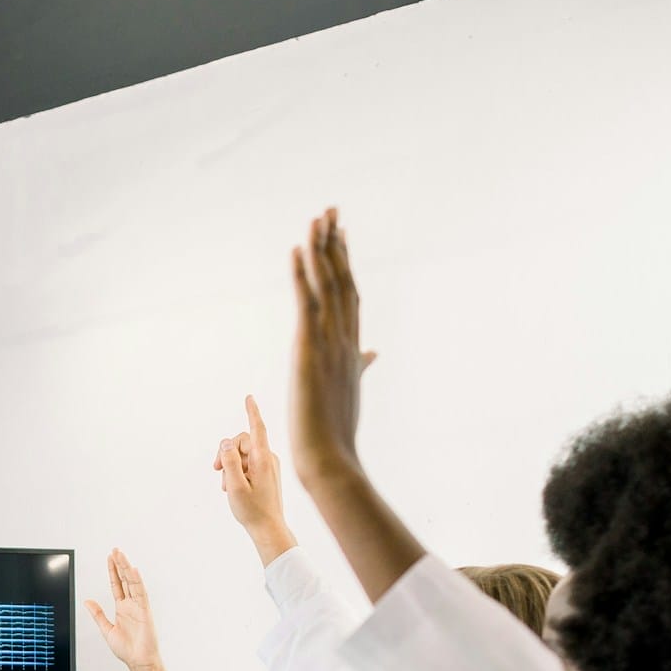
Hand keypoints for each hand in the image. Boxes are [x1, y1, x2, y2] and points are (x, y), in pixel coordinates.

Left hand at [84, 549, 171, 670]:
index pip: (117, 585)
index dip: (113, 571)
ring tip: (121, 555)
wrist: (138, 661)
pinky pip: (141, 594)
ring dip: (126, 569)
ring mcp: (139, 607)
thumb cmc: (127, 648)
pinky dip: (137, 582)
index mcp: (122, 608)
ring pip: (132, 583)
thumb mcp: (106, 629)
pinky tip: (133, 571)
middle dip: (120, 565)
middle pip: (125, 580)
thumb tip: (87, 601)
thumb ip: (98, 614)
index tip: (110, 558)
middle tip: (115, 550)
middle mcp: (131, 604)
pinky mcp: (145, 612)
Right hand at [216, 395, 295, 565]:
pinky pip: (247, 464)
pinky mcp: (266, 473)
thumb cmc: (252, 510)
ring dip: (230, 467)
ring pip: (242, 455)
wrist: (268, 528)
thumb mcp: (235, 486)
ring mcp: (268, 465)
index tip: (249, 397)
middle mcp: (268, 458)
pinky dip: (237, 472)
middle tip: (215, 470)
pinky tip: (233, 488)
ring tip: (227, 487)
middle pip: (242, 442)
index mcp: (263, 459)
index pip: (256, 429)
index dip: (251, 412)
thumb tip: (226, 442)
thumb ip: (230, 462)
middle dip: (226, 453)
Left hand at [288, 209, 377, 488]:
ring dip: (322, 248)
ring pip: (328, 285)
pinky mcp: (308, 350)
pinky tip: (298, 249)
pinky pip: (307, 303)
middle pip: (342, 280)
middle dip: (336, 244)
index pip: (349, 295)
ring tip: (318, 217)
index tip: (341, 234)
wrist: (330, 459)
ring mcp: (329, 343)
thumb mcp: (349, 390)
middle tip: (331, 211)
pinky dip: (303, 275)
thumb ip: (361, 365)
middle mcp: (344, 339)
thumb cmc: (336, 434)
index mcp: (351, 347)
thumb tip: (373, 353)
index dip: (345, 263)